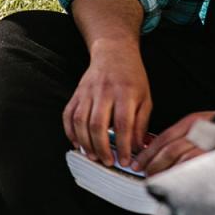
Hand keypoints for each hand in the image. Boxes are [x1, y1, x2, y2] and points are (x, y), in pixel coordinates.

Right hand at [63, 40, 151, 166]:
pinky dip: (70, 131)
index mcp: (125, 93)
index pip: (123, 124)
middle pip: (98, 124)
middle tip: (107, 162)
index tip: (125, 160)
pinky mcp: (77, 93)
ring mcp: (87, 92)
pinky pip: (68, 114)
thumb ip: (141, 123)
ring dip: (85, 142)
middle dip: (101, 147)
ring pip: (81, 121)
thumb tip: (137, 148)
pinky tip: (77, 143)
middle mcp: (104, 92)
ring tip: (93, 156)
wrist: (113, 52)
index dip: (122, 145)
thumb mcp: (145, 98)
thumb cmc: (132, 77)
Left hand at [134, 111, 214, 175]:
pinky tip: (177, 184)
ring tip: (156, 181)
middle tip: (144, 175)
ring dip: (165, 172)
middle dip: (153, 165)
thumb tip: (164, 152)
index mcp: (191, 121)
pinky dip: (184, 176)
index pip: (163, 138)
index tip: (139, 163)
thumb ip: (185, 135)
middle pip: (168, 150)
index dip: (148, 152)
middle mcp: (198, 130)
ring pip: (180, 160)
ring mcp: (209, 143)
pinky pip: (197, 168)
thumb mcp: (203, 122)